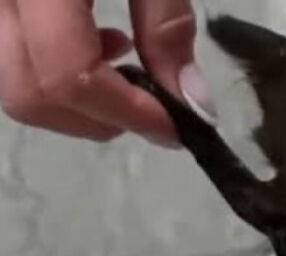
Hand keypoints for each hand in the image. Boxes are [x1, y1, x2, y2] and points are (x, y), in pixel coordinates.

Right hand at [0, 0, 213, 145]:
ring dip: (74, 102)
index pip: (68, 75)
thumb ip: (167, 22)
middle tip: (149, 105)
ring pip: (13, 86)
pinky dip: (54, 73)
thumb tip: (192, 104)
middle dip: (97, 118)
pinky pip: (9, 60)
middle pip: (29, 95)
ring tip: (122, 64)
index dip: (127, 113)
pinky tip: (100, 42)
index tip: (176, 128)